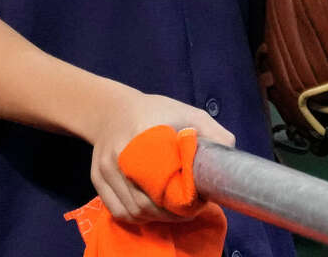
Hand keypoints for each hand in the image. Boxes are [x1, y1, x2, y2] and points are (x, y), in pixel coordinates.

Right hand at [87, 90, 234, 223]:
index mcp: (141, 135)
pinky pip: (118, 211)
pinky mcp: (97, 178)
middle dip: (173, 213)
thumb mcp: (187, 113)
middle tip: (191, 209)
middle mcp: (118, 153)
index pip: (163, 180)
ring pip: (134, 210)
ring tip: (174, 211)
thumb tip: (230, 156)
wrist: (111, 109)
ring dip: (157, 218)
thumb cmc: (155, 112)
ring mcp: (104, 168)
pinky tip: (152, 210)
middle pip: (147, 202)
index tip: (199, 199)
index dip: (183, 198)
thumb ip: (212, 132)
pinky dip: (137, 217)